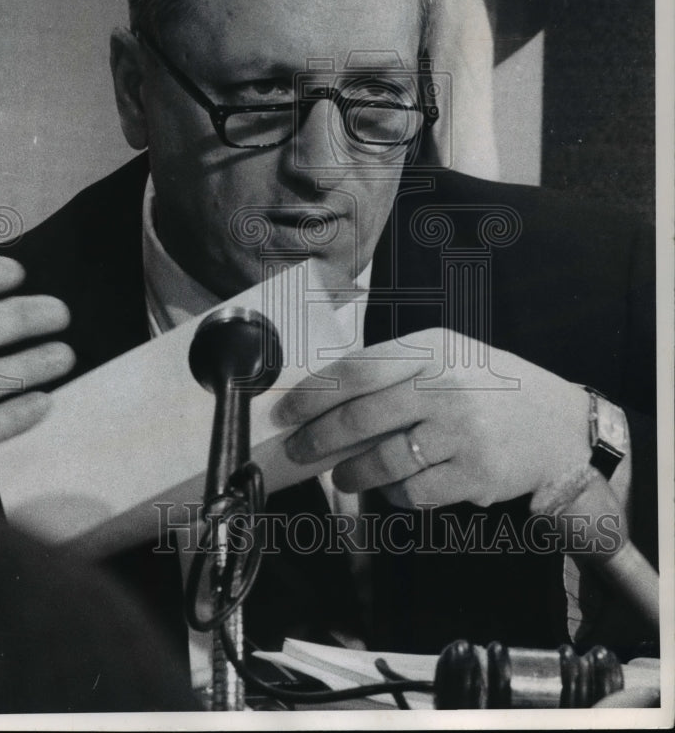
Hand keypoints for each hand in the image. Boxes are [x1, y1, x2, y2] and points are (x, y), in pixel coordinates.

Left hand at [274, 328, 590, 507]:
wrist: (559, 424)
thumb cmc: (488, 387)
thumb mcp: (446, 358)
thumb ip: (393, 371)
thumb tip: (323, 400)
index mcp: (432, 349)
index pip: (356, 370)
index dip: (313, 394)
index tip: (285, 412)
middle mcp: (446, 386)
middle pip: (360, 417)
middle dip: (318, 439)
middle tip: (299, 450)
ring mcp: (462, 432)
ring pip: (383, 461)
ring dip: (351, 473)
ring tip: (344, 476)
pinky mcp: (475, 475)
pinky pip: (414, 493)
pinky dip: (395, 495)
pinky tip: (395, 488)